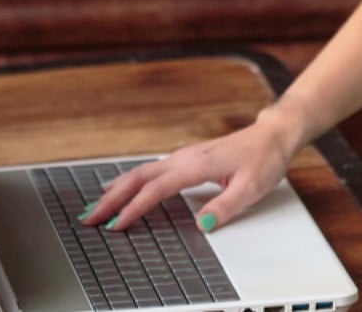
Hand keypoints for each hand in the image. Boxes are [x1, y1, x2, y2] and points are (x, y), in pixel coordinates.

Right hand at [81, 113, 297, 233]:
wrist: (272, 136)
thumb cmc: (264, 159)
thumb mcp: (252, 188)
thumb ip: (225, 207)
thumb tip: (202, 225)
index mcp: (197, 164)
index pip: (157, 189)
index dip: (134, 208)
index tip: (117, 224)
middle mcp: (185, 158)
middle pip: (139, 178)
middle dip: (111, 199)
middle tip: (89, 218)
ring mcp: (183, 157)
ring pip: (140, 172)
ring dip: (115, 190)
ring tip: (94, 207)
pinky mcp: (185, 159)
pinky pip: (149, 170)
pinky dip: (129, 181)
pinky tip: (118, 187)